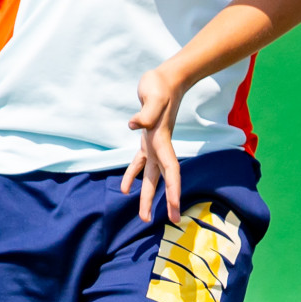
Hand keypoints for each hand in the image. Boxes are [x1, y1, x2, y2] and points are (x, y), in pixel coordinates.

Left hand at [121, 67, 185, 224]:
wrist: (165, 79)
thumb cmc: (159, 86)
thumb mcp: (152, 96)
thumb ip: (146, 112)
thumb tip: (134, 125)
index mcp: (162, 140)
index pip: (171, 171)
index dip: (173, 191)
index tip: (175, 209)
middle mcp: (160, 146)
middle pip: (163, 180)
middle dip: (165, 201)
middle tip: (170, 223)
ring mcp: (154, 144)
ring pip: (151, 176)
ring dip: (147, 195)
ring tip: (143, 217)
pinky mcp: (146, 140)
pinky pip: (139, 163)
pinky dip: (132, 175)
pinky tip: (125, 188)